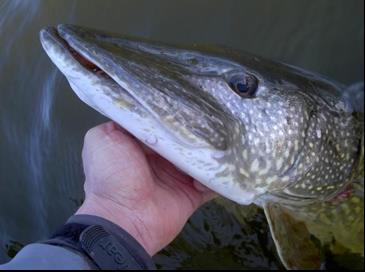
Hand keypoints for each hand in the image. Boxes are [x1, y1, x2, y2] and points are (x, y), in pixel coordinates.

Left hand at [76, 122, 215, 255]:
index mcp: (141, 146)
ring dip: (211, 150)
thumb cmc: (111, 176)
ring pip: (200, 158)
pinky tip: (222, 164)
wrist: (123, 218)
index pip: (162, 125)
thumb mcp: (102, 138)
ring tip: (223, 137)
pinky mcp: (191, 194)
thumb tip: (141, 113)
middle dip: (197, 131)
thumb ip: (119, 122)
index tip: (190, 101)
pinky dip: (218, 175)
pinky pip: (211, 182)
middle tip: (213, 117)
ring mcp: (178, 178)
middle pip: (185, 141)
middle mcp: (161, 160)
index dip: (173, 115)